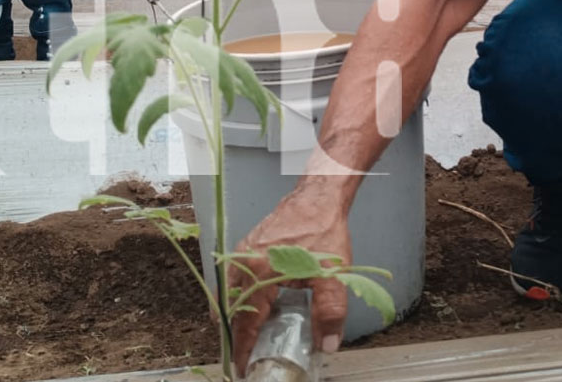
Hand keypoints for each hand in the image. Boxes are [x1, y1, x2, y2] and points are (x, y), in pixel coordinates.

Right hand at [229, 192, 352, 375]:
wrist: (318, 196)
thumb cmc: (324, 230)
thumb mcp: (333, 275)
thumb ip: (330, 311)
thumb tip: (327, 343)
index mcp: (260, 272)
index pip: (245, 321)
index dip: (244, 348)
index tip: (244, 367)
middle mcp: (244, 262)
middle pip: (228, 308)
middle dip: (234, 335)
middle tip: (243, 355)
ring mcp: (243, 252)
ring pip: (227, 292)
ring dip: (233, 315)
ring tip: (245, 335)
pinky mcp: (247, 246)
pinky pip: (232, 277)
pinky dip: (236, 296)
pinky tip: (250, 303)